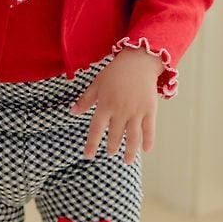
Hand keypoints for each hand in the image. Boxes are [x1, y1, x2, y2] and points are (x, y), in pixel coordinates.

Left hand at [70, 48, 162, 164]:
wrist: (139, 61)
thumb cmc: (116, 72)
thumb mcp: (97, 83)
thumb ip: (86, 100)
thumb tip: (73, 112)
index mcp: (105, 105)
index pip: (96, 129)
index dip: (92, 144)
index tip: (88, 156)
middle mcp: (120, 111)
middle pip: (115, 135)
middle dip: (112, 147)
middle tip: (111, 152)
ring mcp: (136, 111)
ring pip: (132, 137)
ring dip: (130, 151)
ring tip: (127, 160)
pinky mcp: (149, 110)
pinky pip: (149, 129)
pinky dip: (148, 141)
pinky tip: (146, 150)